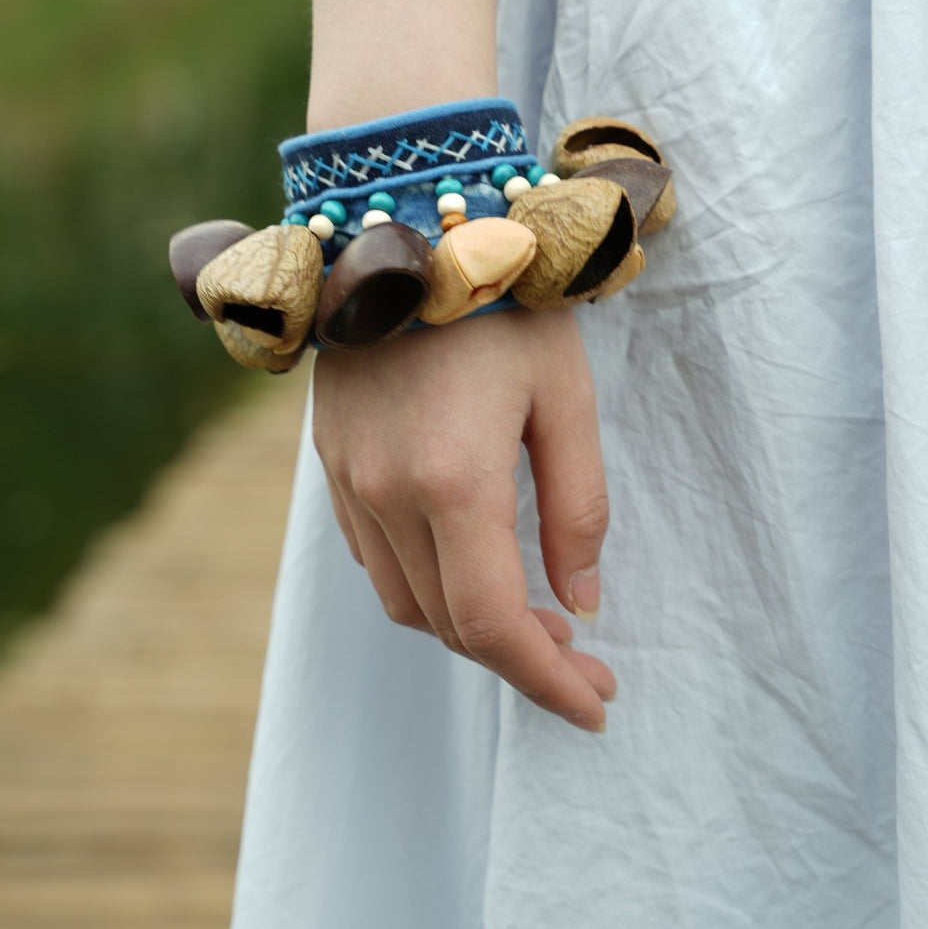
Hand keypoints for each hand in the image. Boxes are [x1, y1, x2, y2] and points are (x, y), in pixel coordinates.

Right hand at [312, 306, 614, 731]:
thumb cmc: (504, 301)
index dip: (547, 681)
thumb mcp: (565, 395)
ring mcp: (348, 479)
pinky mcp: (331, 460)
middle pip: (448, 625)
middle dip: (519, 660)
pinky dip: (424, 586)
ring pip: (405, 600)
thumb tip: (579, 601)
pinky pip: (374, 557)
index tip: (596, 704)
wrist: (404, 224)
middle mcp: (387, 492)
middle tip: (581, 659)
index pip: (494, 625)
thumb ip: (578, 505)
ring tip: (532, 619)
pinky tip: (468, 566)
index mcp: (453, 479)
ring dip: (468, 628)